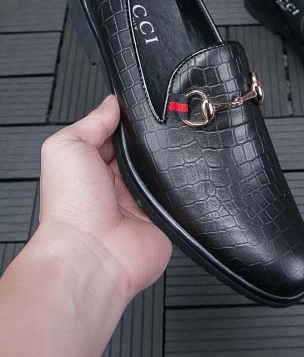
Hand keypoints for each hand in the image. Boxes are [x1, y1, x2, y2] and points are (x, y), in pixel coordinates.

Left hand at [38, 95, 171, 298]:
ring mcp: (141, 201)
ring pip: (164, 170)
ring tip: (168, 153)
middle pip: (144, 151)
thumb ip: (92, 122)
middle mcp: (118, 184)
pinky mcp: (163, 217)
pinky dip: (182, 185)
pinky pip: (180, 194)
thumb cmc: (71, 206)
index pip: (118, 135)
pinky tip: (181, 175)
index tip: (143, 106)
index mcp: (94, 166)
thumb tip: (112, 102)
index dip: (129, 121)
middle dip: (151, 140)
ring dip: (167, 162)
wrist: (92, 253)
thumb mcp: (67, 146)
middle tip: (159, 128)